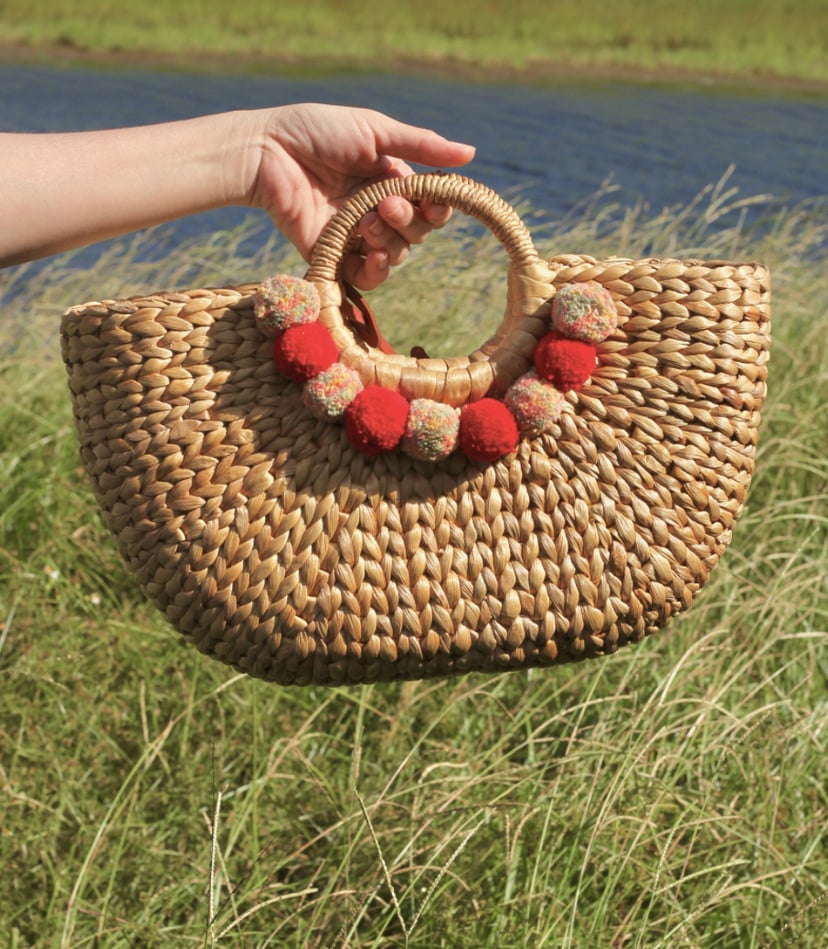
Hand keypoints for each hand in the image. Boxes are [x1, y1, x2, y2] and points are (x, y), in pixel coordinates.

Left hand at [247, 104, 475, 288]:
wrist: (267, 153)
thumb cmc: (317, 132)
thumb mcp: (375, 130)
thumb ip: (422, 146)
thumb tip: (471, 154)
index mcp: (390, 181)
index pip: (429, 205)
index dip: (437, 208)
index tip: (435, 202)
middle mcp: (377, 211)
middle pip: (417, 233)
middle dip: (409, 221)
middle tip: (385, 205)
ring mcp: (356, 236)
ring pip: (397, 254)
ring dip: (390, 239)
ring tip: (366, 220)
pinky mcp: (334, 257)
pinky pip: (367, 278)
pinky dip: (376, 269)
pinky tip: (370, 252)